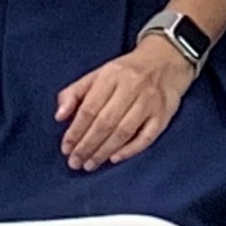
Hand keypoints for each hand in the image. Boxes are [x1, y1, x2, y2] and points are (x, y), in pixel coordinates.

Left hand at [56, 39, 197, 169]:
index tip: (66, 148)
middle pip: (105, 123)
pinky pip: (146, 137)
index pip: (89, 108)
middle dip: (87, 146)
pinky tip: (115, 159)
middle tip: (75, 162)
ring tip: (90, 164)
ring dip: (104, 151)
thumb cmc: (126, 72)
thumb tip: (59, 116)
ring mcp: (149, 102)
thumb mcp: (98, 74)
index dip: (75, 131)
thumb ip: (74, 93)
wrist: (166, 60)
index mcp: (111, 76)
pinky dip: (130, 150)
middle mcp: (131, 87)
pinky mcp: (163, 115)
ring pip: (124, 132)